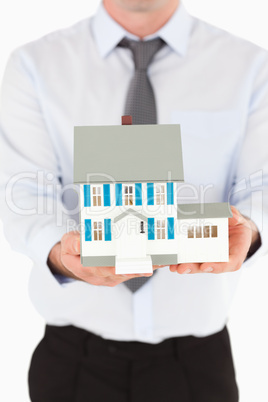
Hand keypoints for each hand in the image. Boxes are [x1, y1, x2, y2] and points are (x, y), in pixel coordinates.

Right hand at [47, 231, 161, 286]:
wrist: (74, 261)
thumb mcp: (66, 245)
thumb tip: (79, 244)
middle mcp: (104, 276)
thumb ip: (72, 244)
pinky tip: (159, 260)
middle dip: (138, 268)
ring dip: (146, 267)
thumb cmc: (72, 251)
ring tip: (161, 261)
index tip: (130, 266)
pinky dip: (147, 265)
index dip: (119, 268)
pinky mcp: (121, 273)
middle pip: (124, 273)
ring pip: (132, 272)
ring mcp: (114, 276)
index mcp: (89, 269)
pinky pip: (135, 269)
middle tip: (152, 263)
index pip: (105, 270)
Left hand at [169, 205, 260, 274]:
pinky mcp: (199, 254)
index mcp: (236, 253)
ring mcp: (209, 257)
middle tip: (182, 268)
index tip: (205, 266)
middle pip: (207, 267)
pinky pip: (190, 258)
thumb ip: (235, 217)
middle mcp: (222, 259)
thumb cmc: (236, 225)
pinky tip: (171, 261)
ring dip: (184, 266)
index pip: (229, 263)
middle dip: (194, 268)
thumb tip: (233, 217)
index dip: (217, 266)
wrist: (231, 226)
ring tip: (174, 267)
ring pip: (196, 265)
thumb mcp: (239, 219)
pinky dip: (180, 260)